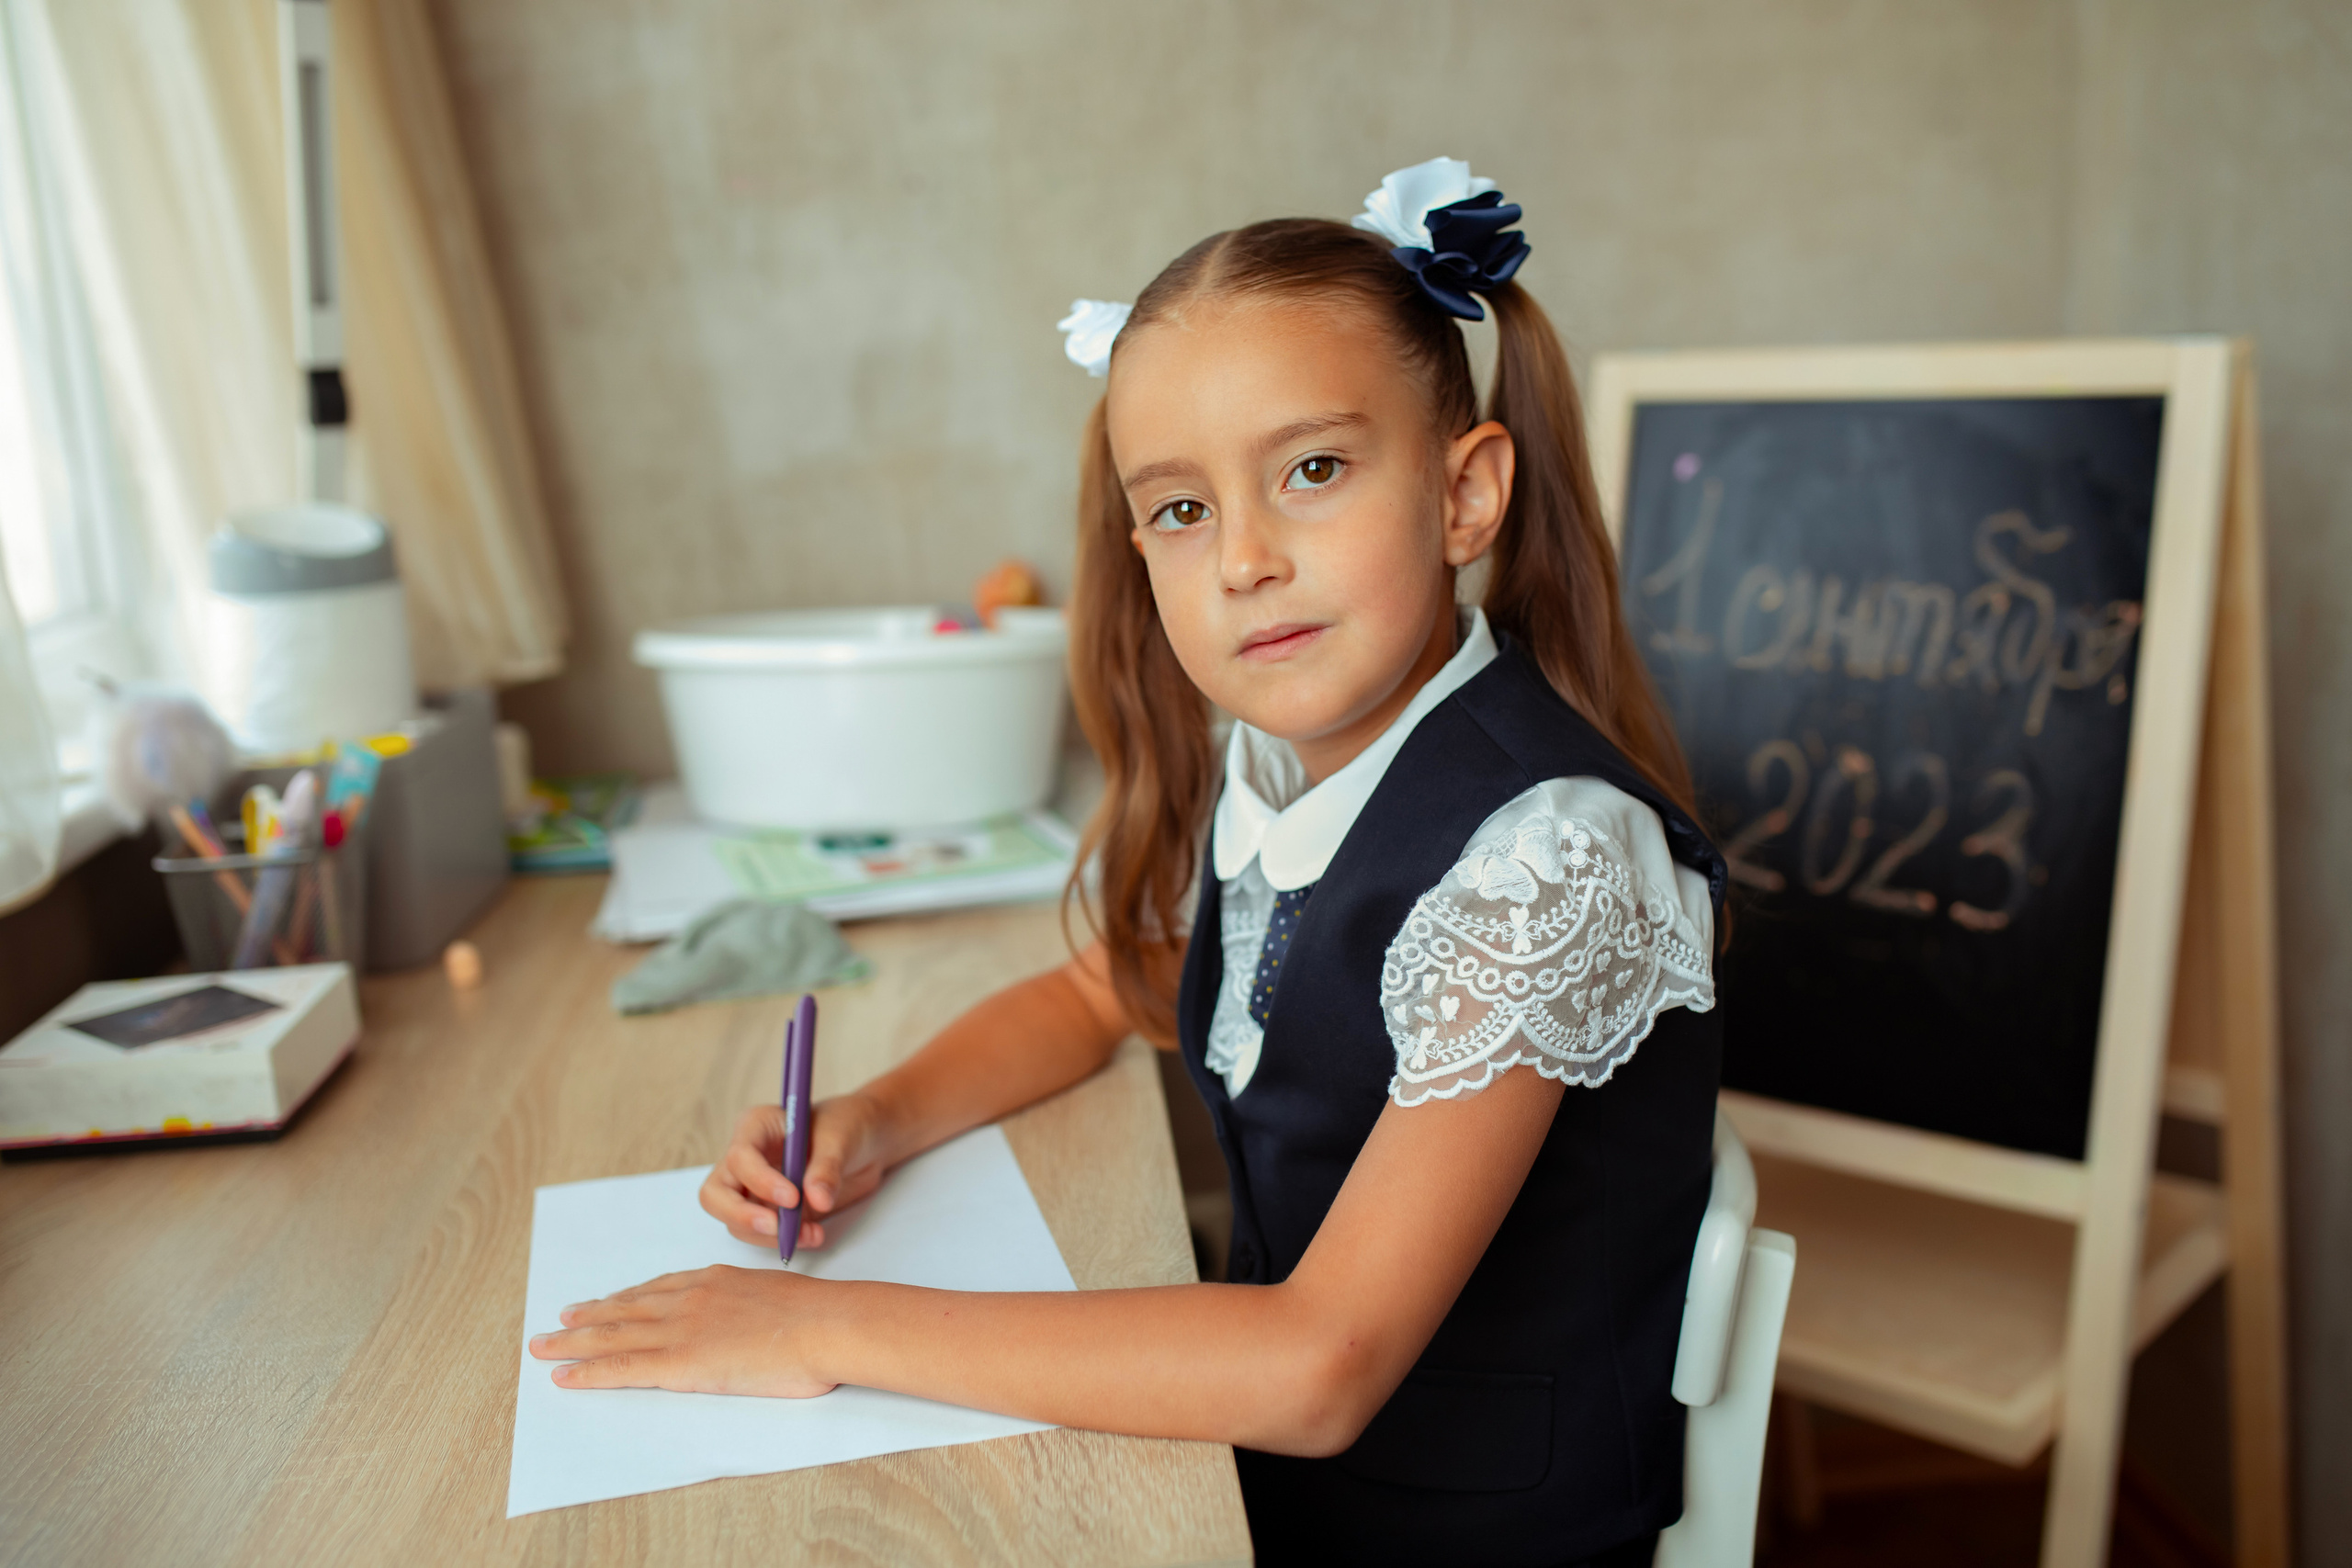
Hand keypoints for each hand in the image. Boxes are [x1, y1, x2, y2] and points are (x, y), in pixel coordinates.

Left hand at [528, 1266, 836, 1395]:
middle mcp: (689, 1298)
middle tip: (558, 1323)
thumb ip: (752, 1307)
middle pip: (625, 1309)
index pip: (658, 1290)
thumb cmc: (819, 1318)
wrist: (827, 1324)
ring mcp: (681, 1328)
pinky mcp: (679, 1362)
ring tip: (545, 1347)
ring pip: (612, 1335)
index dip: (625, 1299)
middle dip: (587, 1318)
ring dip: (572, 1342)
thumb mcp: (778, 1298)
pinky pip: (621, 1368)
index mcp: (714, 1282)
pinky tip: (564, 1376)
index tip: (604, 1303)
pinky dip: (588, 1372)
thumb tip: (754, 1323)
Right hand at [699, 1092, 895, 1249]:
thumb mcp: (841, 1139)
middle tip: (776, 1228)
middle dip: (741, 1216)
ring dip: (768, 1235)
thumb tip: (817, 1200)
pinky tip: (812, 1236)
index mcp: (756, 1127)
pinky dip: (783, 1240)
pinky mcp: (770, 1211)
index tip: (793, 1198)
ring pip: (735, 1221)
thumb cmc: (848, 1125)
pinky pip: (762, 1233)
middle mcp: (746, 1159)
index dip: (760, 1181)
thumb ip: (827, 1168)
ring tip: (810, 1234)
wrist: (866, 1142)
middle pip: (716, 1195)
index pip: (739, 1157)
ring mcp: (754, 1188)